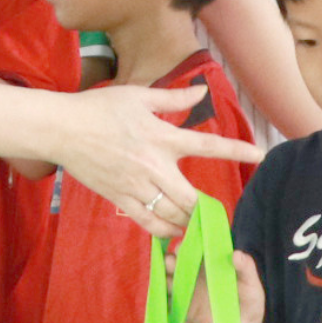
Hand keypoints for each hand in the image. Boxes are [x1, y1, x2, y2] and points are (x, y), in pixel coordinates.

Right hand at [58, 85, 263, 235]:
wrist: (62, 129)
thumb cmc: (99, 108)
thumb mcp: (139, 95)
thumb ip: (173, 97)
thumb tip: (202, 90)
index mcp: (162, 137)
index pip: (208, 145)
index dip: (237, 150)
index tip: (259, 154)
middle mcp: (153, 166)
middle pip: (192, 198)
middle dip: (208, 208)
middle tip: (217, 212)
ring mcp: (136, 186)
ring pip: (172, 214)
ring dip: (189, 222)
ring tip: (198, 225)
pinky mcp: (120, 198)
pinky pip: (148, 223)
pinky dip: (165, 231)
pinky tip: (174, 232)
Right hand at [168, 248, 261, 322]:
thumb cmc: (250, 301)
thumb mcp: (252, 285)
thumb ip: (246, 269)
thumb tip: (237, 254)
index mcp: (211, 259)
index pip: (196, 245)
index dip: (189, 242)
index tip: (187, 243)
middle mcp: (195, 268)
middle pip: (178, 257)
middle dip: (173, 257)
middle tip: (173, 262)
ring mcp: (187, 284)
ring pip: (168, 272)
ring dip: (165, 272)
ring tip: (169, 276)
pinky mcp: (181, 300)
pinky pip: (166, 292)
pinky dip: (161, 289)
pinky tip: (164, 290)